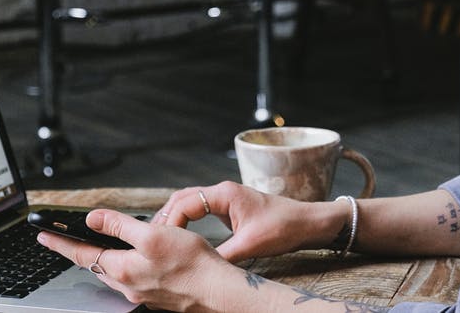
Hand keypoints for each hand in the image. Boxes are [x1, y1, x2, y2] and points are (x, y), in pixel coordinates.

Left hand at [37, 209, 234, 311]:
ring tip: (94, 247)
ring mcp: (142, 293)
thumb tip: (93, 219)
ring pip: (113, 273)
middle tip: (64, 240)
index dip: (61, 243)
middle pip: (95, 265)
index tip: (44, 235)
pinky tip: (133, 260)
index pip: (81, 254)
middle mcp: (128, 286)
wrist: (218, 291)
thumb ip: (119, 226)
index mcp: (122, 269)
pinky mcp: (156, 295)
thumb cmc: (191, 264)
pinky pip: (131, 278)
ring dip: (102, 259)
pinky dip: (124, 266)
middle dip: (79, 252)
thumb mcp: (152, 234)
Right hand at [153, 181, 334, 261]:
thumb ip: (222, 255)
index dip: (169, 223)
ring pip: (189, 202)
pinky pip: (200, 209)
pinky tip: (181, 236)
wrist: (307, 222)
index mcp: (225, 193)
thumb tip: (199, 268)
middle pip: (181, 199)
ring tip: (161, 239)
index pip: (184, 203)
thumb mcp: (250, 246)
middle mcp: (222, 191)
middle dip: (164, 218)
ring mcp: (226, 197)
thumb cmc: (284, 228)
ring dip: (174, 218)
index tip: (162, 241)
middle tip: (151, 239)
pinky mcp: (230, 207)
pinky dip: (186, 220)